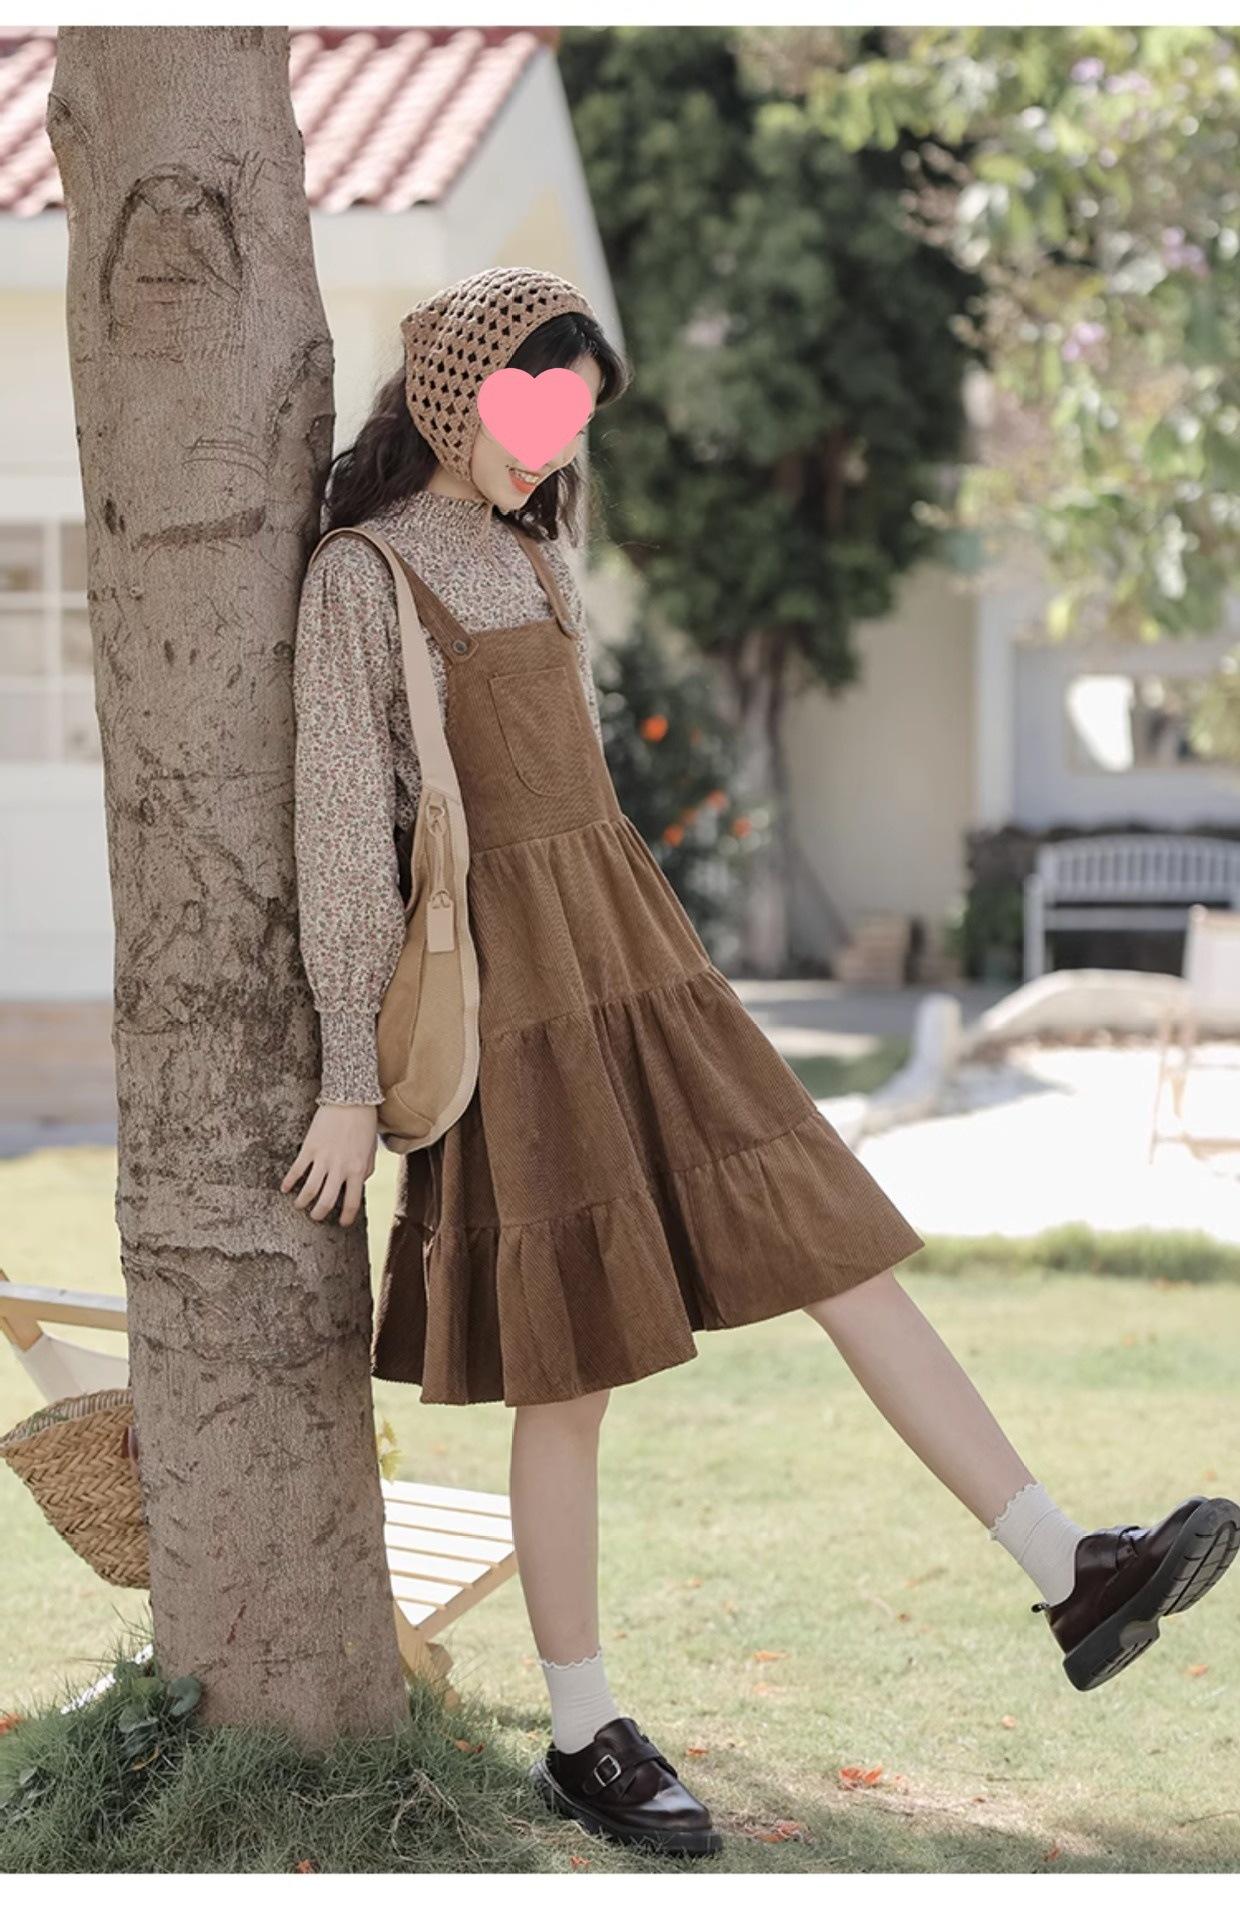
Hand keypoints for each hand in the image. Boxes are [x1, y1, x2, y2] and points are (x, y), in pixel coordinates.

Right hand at [281, 1101, 378, 1226]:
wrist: (350, 1098)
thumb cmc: (363, 1123)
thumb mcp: (370, 1149)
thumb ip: (365, 1170)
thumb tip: (358, 1185)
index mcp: (358, 1170)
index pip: (352, 1202)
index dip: (346, 1217)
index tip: (341, 1223)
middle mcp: (340, 1168)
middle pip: (326, 1201)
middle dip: (319, 1213)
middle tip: (315, 1217)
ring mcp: (323, 1159)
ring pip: (309, 1189)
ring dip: (302, 1202)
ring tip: (299, 1206)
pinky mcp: (310, 1147)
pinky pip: (297, 1170)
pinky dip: (289, 1181)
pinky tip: (285, 1188)